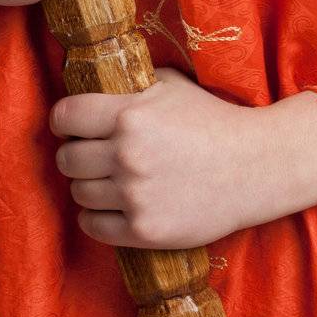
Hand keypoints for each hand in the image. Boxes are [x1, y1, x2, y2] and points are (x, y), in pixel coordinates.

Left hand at [49, 67, 262, 249]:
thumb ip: (130, 87)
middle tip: (92, 154)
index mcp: (129, 115)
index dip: (64, 120)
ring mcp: (134, 196)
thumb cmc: (211, 120)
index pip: (65, 116)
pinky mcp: (143, 230)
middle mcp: (126, 155)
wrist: (253, 167)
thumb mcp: (170, 86)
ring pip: (78, 193)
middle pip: (67, 159)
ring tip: (108, 180)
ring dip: (88, 185)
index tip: (70, 125)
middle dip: (75, 154)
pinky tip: (112, 206)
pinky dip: (96, 217)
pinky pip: (93, 226)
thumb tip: (94, 88)